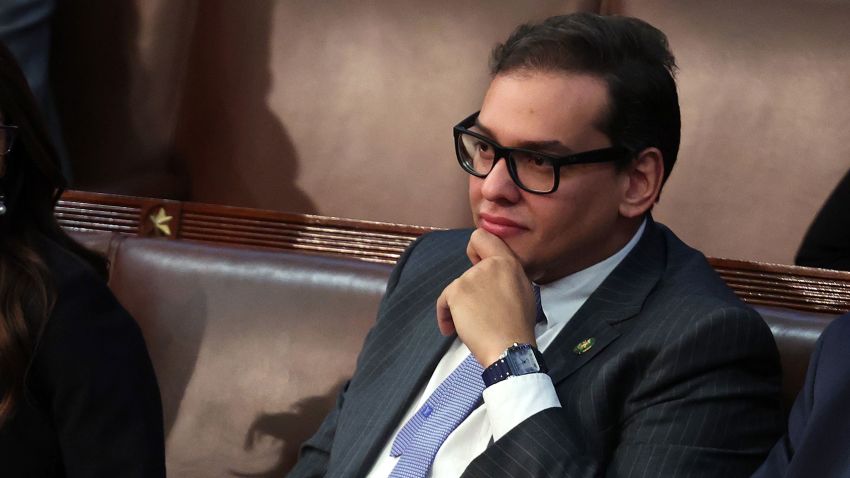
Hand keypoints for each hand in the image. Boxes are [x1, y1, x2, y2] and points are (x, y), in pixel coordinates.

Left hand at [436, 228, 536, 366]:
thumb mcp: (523, 290)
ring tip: (474, 325)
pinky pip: (444, 302)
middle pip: (468, 272)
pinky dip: (446, 316)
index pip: (482, 236)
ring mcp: (471, 277)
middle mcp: (489, 265)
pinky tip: (454, 329)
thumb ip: (507, 274)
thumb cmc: (517, 326)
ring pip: (457, 290)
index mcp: (508, 262)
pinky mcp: (456, 292)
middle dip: (471, 292)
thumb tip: (493, 270)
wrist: (510, 347)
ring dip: (460, 307)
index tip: (478, 265)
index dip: (475, 250)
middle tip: (482, 310)